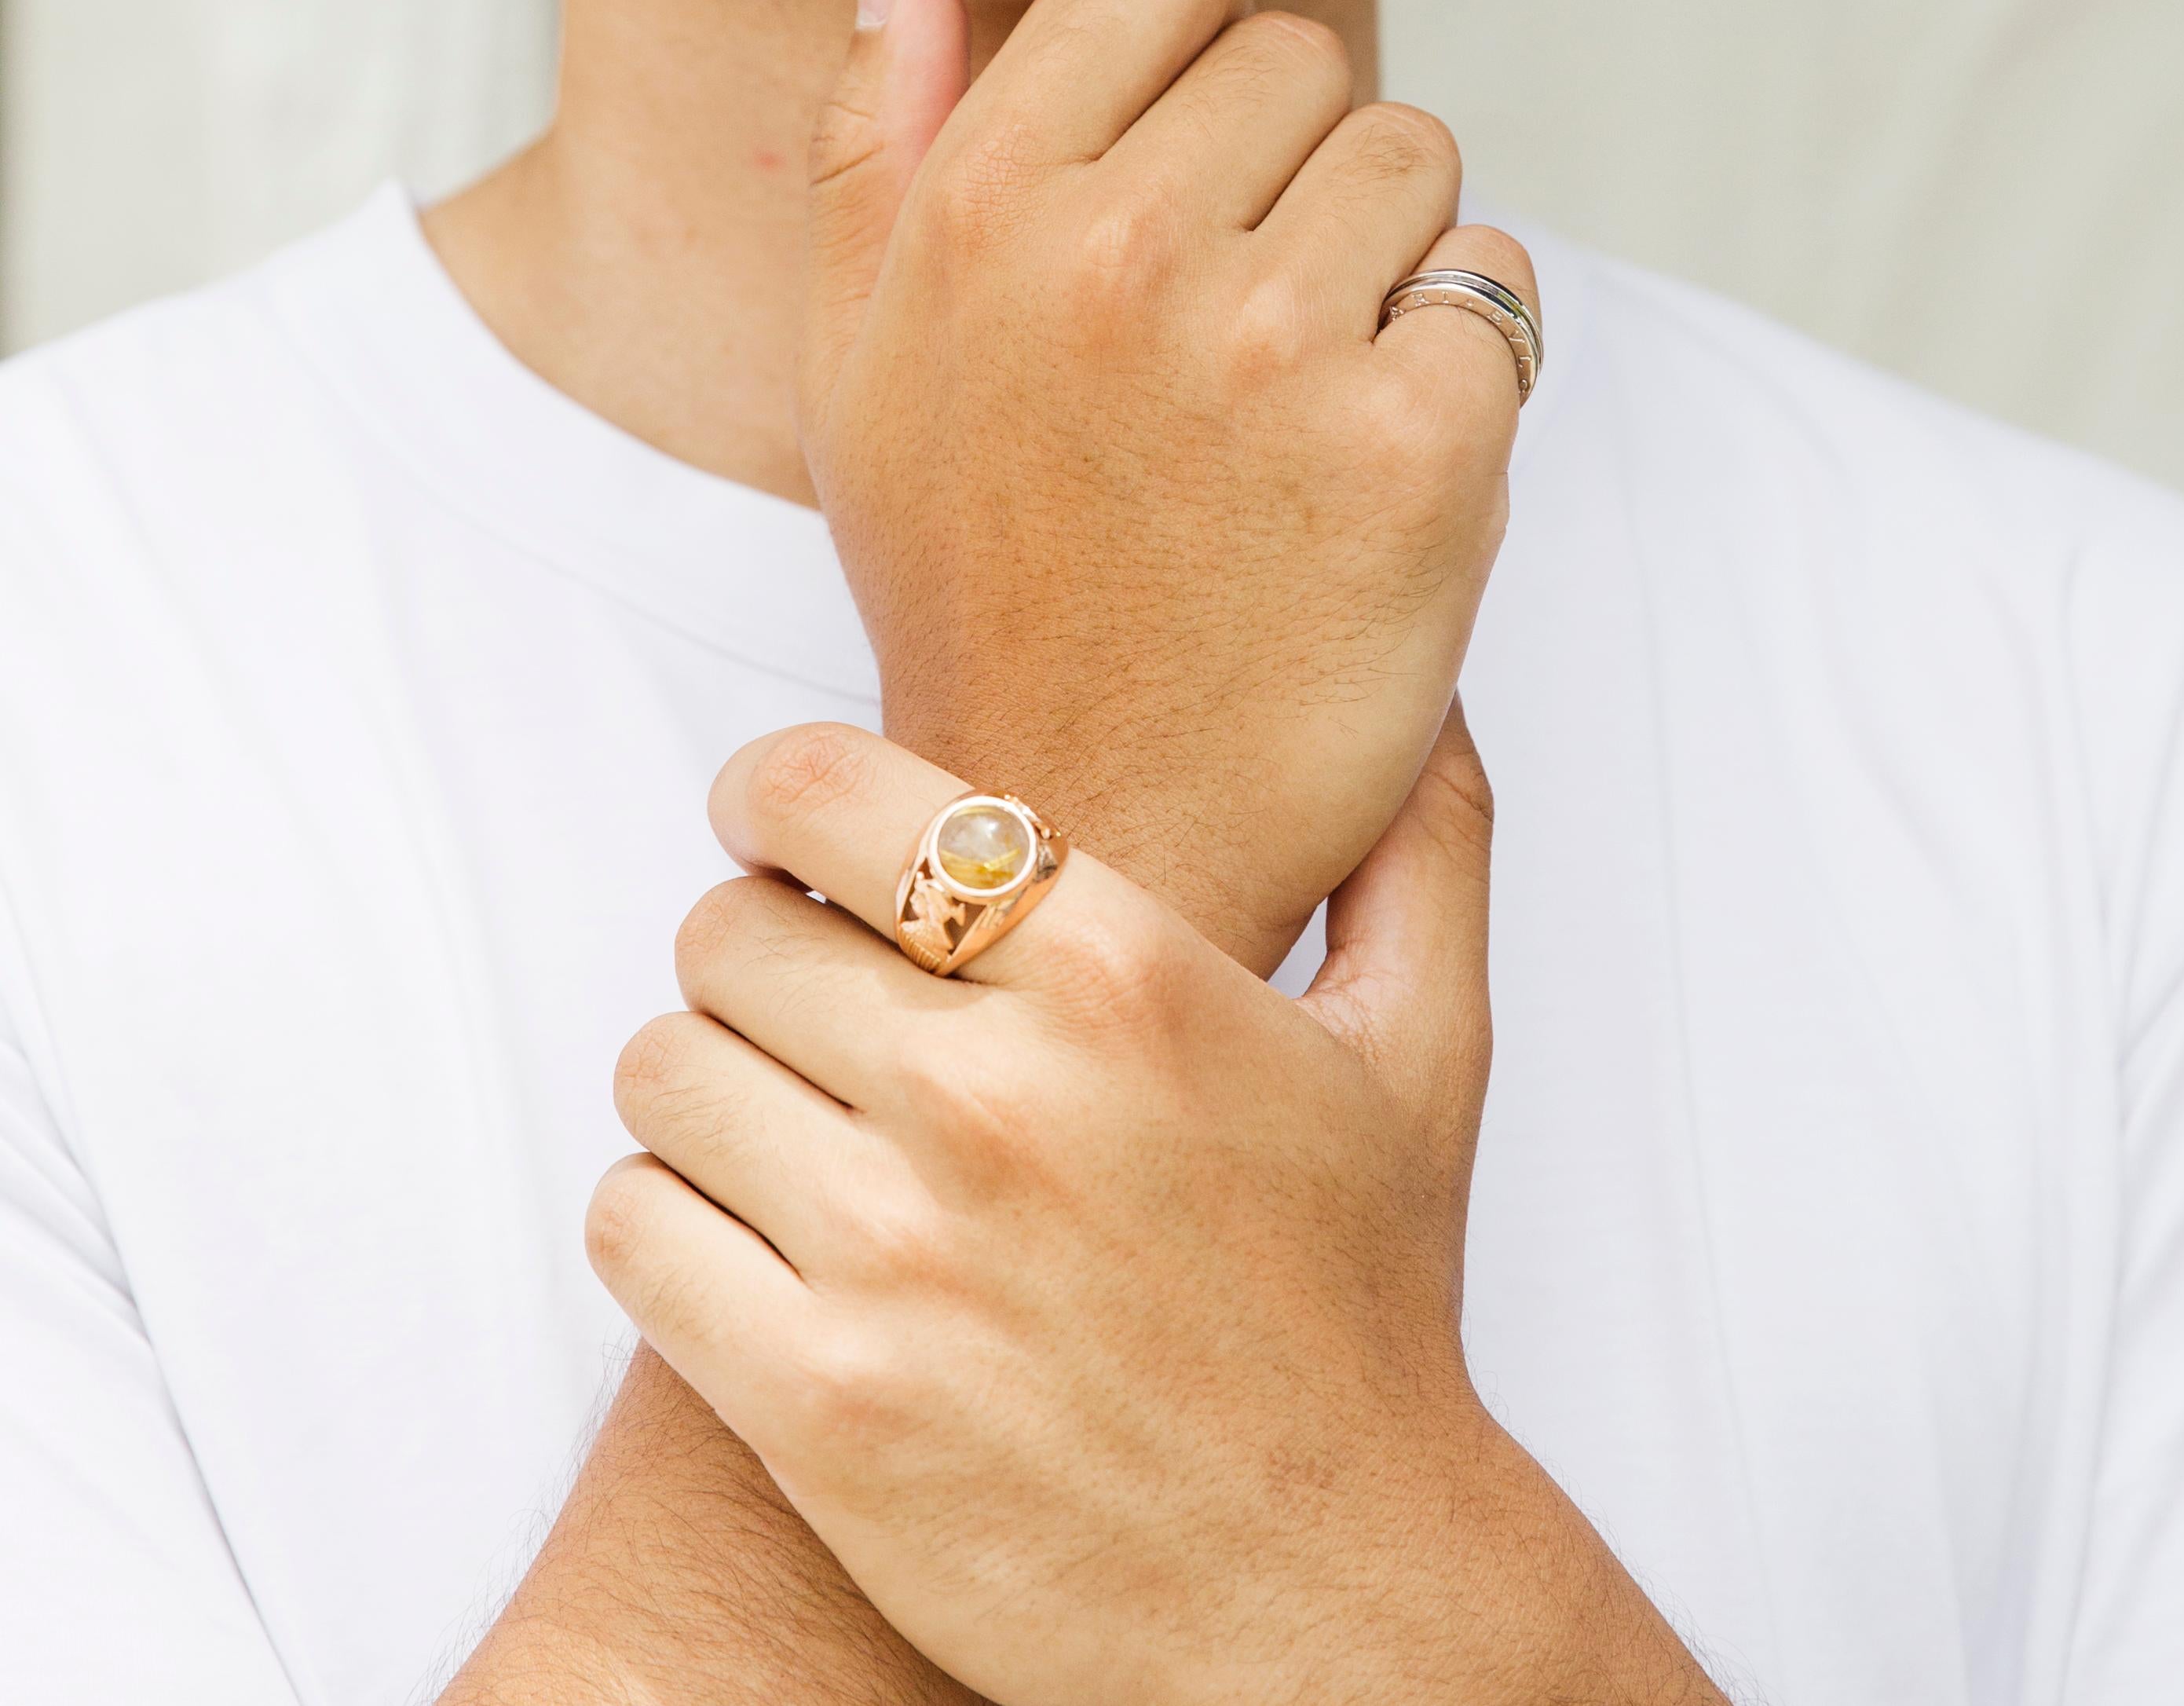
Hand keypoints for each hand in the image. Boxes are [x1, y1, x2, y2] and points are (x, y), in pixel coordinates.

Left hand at [589, 717, 1718, 1705]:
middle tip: (806, 1001)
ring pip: (662, 1067)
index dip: (772, 792)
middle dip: (751, 949)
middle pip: (727, 932)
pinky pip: (631, 1225)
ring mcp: (899, 1256)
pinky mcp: (819, 1404)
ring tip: (783, 1119)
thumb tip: (1417, 703)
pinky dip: (663, 1214)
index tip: (775, 828)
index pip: (836, 794)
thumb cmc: (1363, 1313)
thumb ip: (1421, 846)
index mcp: (1125, 975)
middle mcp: (999, 1096)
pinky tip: (751, 1233)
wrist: (1331, 1603)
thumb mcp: (1428, 1052)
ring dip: (702, 1081)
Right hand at [801, 0, 1537, 967]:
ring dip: (1384, 264)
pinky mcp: (1418, 447)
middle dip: (1289, 176)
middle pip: (1306, 61)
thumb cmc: (977, 593)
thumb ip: (873, 142)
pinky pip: (1501, 288)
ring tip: (1296, 408)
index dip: (1195, 57)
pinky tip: (1370, 468)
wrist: (1093, 826)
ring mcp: (1275, 348)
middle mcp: (1122, 252)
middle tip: (1231, 339)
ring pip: (1417, 160)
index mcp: (981, 205)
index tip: (1186, 173)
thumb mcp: (858, 368)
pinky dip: (1464, 363)